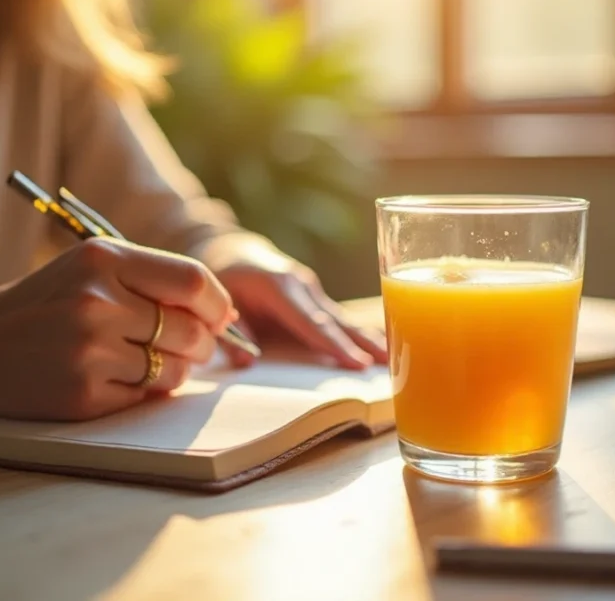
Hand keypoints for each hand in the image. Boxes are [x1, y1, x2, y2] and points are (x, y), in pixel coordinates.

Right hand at [0, 238, 237, 421]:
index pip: (194, 282)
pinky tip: (115, 377)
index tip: (222, 318)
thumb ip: (154, 280)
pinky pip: (146, 396)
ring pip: (175, 369)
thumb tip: (226, 314)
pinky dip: (143, 391)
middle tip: (190, 347)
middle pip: (191, 331)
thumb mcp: (90, 269)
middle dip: (202, 344)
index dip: (219, 305)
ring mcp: (89, 350)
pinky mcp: (83, 394)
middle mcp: (97, 302)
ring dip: (174, 370)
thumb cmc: (45, 304)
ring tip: (145, 360)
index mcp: (103, 260)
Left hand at [200, 236, 387, 369]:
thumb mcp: (221, 302)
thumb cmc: (227, 279)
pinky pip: (340, 317)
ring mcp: (313, 289)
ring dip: (368, 337)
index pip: (310, 322)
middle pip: (335, 320)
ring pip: (343, 317)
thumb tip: (247, 362)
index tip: (355, 363)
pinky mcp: (317, 295)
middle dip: (361, 343)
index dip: (333, 344)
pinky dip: (360, 331)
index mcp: (279, 287)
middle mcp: (303, 286)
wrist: (234, 251)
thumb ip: (233, 332)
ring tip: (393, 356)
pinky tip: (382, 344)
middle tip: (387, 361)